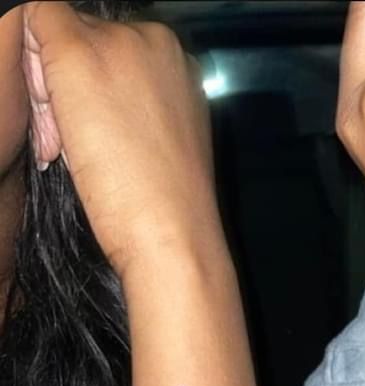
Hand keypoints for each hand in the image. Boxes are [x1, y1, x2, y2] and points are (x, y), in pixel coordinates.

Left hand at [22, 1, 220, 282]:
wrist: (173, 233)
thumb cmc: (166, 206)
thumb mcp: (165, 140)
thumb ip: (143, 106)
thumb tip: (104, 101)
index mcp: (179, 65)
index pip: (115, 49)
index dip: (96, 89)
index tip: (99, 138)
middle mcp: (157, 42)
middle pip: (89, 35)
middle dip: (72, 83)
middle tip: (80, 149)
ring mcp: (121, 42)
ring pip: (62, 34)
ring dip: (54, 87)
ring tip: (74, 151)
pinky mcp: (80, 51)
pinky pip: (38, 25)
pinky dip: (36, 78)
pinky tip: (59, 133)